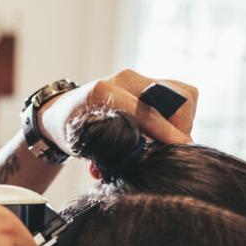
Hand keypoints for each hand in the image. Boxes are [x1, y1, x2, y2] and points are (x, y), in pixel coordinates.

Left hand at [39, 69, 198, 153]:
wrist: (61, 112)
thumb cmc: (69, 131)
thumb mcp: (83, 145)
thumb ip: (107, 154)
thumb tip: (137, 167)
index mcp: (103, 92)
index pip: (147, 112)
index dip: (166, 133)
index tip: (181, 148)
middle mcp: (126, 79)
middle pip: (178, 97)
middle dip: (180, 127)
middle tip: (170, 150)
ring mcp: (140, 79)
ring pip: (184, 95)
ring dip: (180, 123)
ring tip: (163, 143)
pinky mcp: (150, 83)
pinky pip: (178, 98)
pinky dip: (175, 119)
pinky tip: (160, 134)